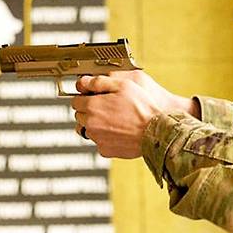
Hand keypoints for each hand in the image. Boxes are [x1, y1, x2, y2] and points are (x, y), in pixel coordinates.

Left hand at [71, 70, 198, 157]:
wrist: (156, 132)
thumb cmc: (143, 108)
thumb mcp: (124, 85)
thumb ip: (99, 81)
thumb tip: (83, 82)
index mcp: (92, 106)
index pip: (76, 101)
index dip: (85, 97)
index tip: (93, 97)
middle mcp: (91, 123)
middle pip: (80, 116)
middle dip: (90, 111)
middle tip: (107, 108)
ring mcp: (97, 138)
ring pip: (89, 130)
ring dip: (97, 124)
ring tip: (115, 120)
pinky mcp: (105, 150)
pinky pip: (100, 142)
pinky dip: (106, 137)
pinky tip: (119, 132)